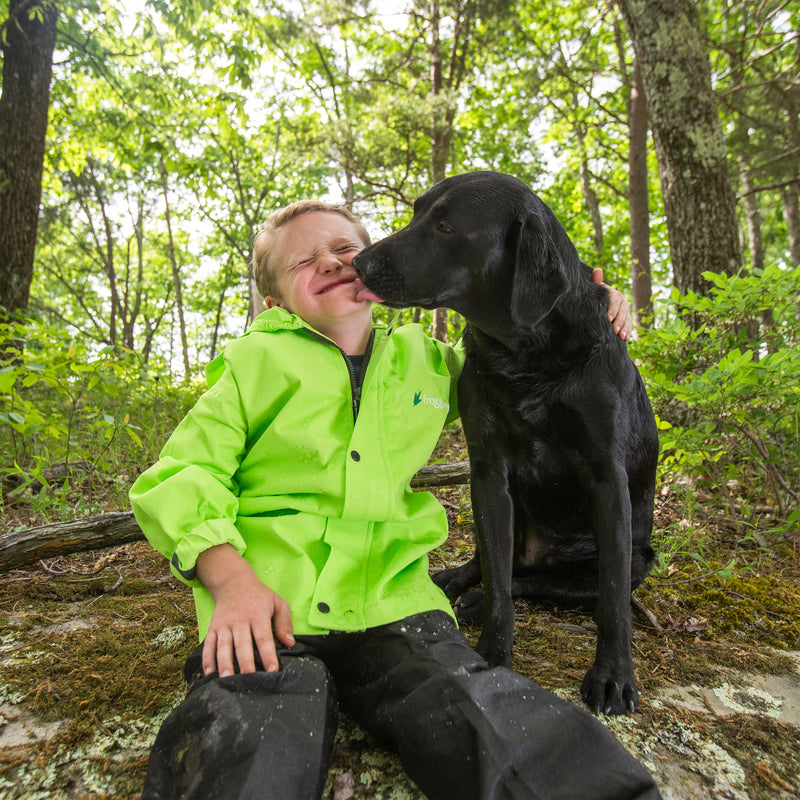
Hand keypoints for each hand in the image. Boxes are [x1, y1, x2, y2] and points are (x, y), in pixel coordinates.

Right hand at [196, 544, 294, 676]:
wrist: (234, 583)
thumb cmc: (260, 597)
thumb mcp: (277, 603)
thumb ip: (284, 623)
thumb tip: (290, 643)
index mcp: (258, 615)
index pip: (263, 638)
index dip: (268, 655)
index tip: (272, 670)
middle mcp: (239, 621)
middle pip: (242, 645)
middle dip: (245, 664)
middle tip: (249, 681)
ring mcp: (224, 625)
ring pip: (223, 646)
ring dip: (224, 664)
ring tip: (227, 680)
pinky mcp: (213, 628)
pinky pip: (208, 644)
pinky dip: (207, 659)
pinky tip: (209, 673)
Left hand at [592, 268, 631, 340]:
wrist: (595, 306)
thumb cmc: (593, 297)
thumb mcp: (593, 290)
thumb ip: (595, 281)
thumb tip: (597, 270)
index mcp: (613, 294)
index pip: (615, 299)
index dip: (613, 309)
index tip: (608, 318)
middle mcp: (621, 301)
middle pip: (623, 310)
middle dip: (619, 321)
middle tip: (614, 330)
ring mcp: (625, 311)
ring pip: (627, 319)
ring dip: (625, 328)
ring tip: (620, 336)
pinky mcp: (626, 319)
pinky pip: (629, 325)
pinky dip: (628, 332)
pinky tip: (625, 339)